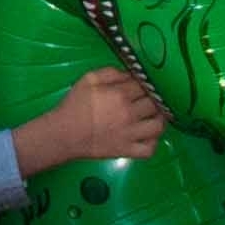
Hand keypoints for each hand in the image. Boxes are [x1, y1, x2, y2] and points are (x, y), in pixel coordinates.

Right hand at [16, 65, 167, 172]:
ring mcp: (130, 135)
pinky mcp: (127, 151)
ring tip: (154, 116)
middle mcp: (129, 114)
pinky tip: (148, 136)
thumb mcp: (88, 79)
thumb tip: (129, 74)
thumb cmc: (75, 105)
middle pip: (155, 104)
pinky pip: (150, 149)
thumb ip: (110, 72)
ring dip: (159, 120)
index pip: (144, 86)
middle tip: (150, 99)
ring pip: (158, 127)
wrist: (64, 134)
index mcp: (120, 95)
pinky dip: (153, 143)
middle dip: (155, 99)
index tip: (144, 84)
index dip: (147, 83)